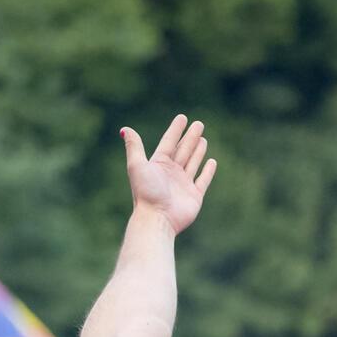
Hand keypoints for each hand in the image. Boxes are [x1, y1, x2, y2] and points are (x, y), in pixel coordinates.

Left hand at [121, 115, 216, 234]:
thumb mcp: (137, 165)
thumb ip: (134, 146)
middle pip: (183, 150)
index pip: (169, 142)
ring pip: (193, 163)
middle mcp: (171, 173)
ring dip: (198, 151)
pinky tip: (212, 161)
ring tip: (203, 139)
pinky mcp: (194, 196)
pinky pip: (203, 180)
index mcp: (158, 164)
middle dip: (190, 137)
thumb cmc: (146, 192)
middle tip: (199, 124)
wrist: (157, 218)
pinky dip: (208, 171)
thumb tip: (124, 129)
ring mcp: (183, 184)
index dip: (175, 130)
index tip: (183, 118)